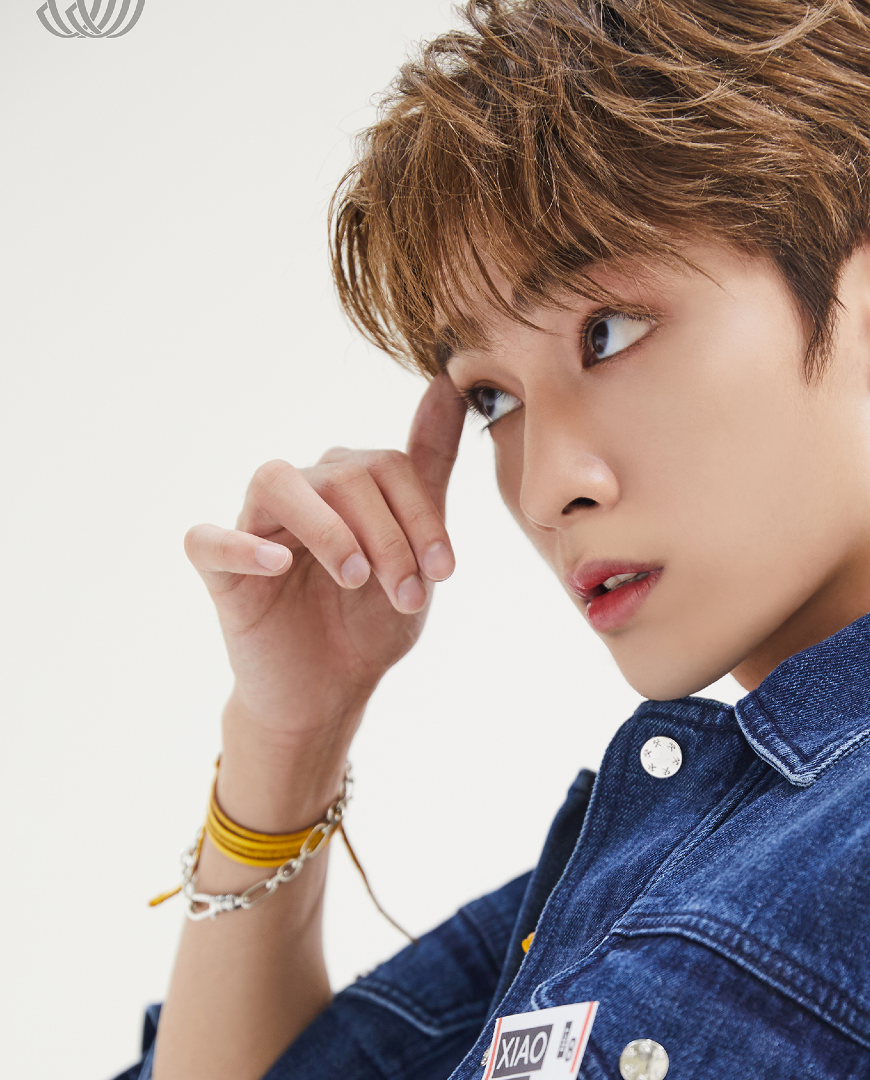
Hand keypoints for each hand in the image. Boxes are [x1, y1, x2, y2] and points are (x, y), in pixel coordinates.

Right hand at [183, 375, 466, 746]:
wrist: (328, 694)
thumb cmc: (368, 622)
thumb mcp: (416, 553)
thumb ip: (429, 472)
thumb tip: (451, 386)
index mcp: (346, 484)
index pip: (388, 464)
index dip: (422, 515)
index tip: (445, 571)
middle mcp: (300, 492)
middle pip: (345, 474)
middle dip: (390, 538)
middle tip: (409, 596)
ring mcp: (254, 526)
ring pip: (277, 482)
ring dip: (329, 531)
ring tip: (354, 579)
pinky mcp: (219, 571)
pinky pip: (208, 539)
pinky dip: (242, 546)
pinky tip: (279, 566)